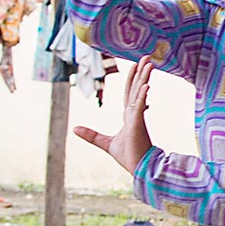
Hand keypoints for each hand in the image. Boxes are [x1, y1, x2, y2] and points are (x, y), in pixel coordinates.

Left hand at [74, 57, 154, 173]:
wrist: (141, 169)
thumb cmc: (129, 156)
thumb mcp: (105, 143)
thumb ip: (91, 135)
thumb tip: (74, 128)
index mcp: (130, 116)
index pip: (131, 92)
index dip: (133, 78)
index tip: (137, 65)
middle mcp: (135, 114)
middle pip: (137, 88)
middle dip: (142, 72)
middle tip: (147, 57)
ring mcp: (137, 118)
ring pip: (140, 94)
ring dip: (145, 78)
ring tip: (150, 64)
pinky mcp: (138, 125)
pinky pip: (140, 107)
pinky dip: (142, 96)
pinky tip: (146, 85)